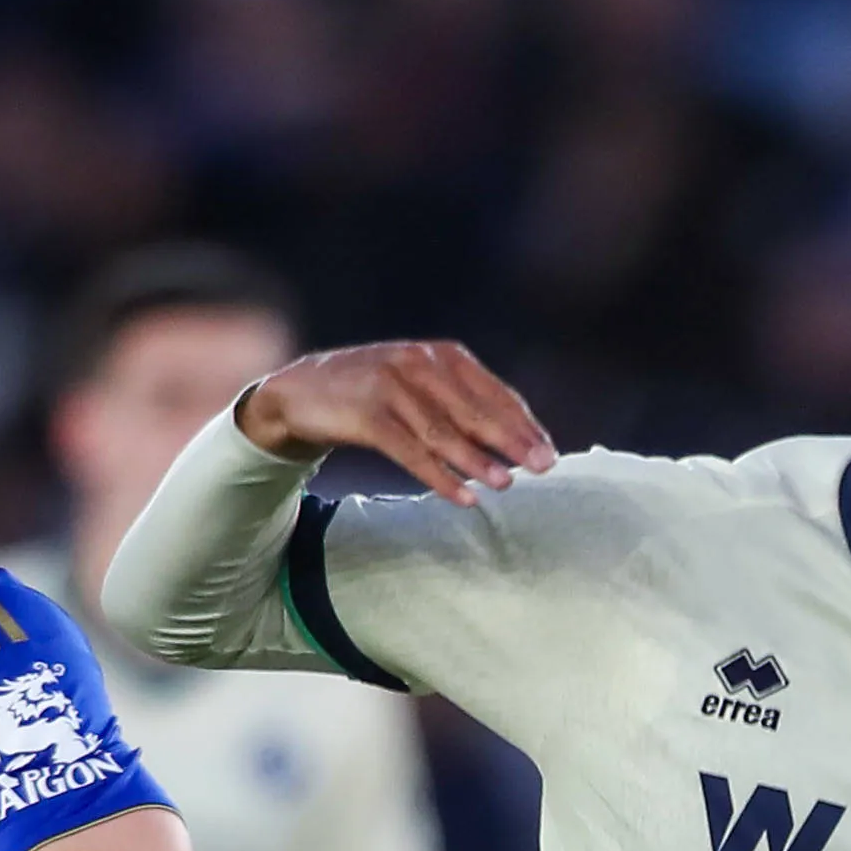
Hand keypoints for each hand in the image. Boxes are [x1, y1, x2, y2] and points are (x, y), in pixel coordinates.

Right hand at [238, 341, 559, 504]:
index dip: (523, 423)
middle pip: (475, 409)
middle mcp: (419, 362)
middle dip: (512, 441)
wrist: (301, 391)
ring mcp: (391, 386)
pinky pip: (410, 451)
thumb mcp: (420, 386)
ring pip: (444, 431)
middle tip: (542, 468)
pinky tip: (463, 496)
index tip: (549, 452)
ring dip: (477, 460)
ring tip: (506, 485)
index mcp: (441, 354)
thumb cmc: (374, 394)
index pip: (495, 391)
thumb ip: (460, 403)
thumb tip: (513, 442)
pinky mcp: (366, 414)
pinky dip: (439, 475)